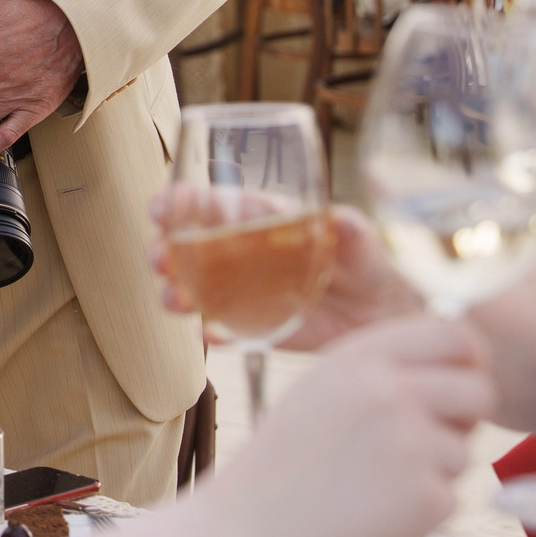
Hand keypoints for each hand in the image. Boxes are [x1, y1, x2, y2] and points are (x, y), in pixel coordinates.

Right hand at [149, 194, 421, 347]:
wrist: (378, 315)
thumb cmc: (365, 263)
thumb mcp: (361, 241)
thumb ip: (350, 230)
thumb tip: (341, 219)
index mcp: (259, 218)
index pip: (211, 204)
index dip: (180, 203)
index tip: (160, 208)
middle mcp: (240, 252)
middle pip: (188, 247)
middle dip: (164, 250)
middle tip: (157, 258)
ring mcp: (243, 291)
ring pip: (194, 288)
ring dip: (176, 291)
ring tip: (173, 300)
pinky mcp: (254, 326)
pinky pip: (223, 330)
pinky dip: (213, 332)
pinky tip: (211, 334)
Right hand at [187, 315, 494, 536]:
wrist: (257, 526)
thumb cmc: (290, 455)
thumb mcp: (323, 384)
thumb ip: (385, 363)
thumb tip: (462, 353)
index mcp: (363, 358)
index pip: (456, 336)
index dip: (471, 360)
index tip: (461, 381)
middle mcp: (391, 393)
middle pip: (479, 391)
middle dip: (466, 416)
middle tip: (429, 438)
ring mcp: (411, 446)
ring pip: (465, 450)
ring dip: (435, 468)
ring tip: (376, 479)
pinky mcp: (426, 499)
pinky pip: (452, 496)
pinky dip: (423, 508)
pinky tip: (376, 508)